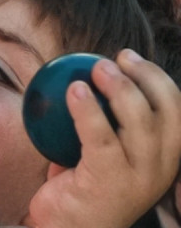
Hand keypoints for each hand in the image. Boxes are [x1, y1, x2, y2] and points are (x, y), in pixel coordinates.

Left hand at [25, 49, 180, 227]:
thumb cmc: (82, 186)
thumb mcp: (105, 152)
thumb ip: (108, 122)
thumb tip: (88, 75)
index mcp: (166, 158)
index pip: (177, 113)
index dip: (159, 79)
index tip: (129, 58)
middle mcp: (160, 168)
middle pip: (167, 113)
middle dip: (146, 77)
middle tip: (113, 59)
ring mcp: (139, 178)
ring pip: (141, 123)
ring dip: (120, 89)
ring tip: (95, 69)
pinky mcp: (111, 182)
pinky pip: (101, 138)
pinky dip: (88, 110)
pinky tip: (74, 91)